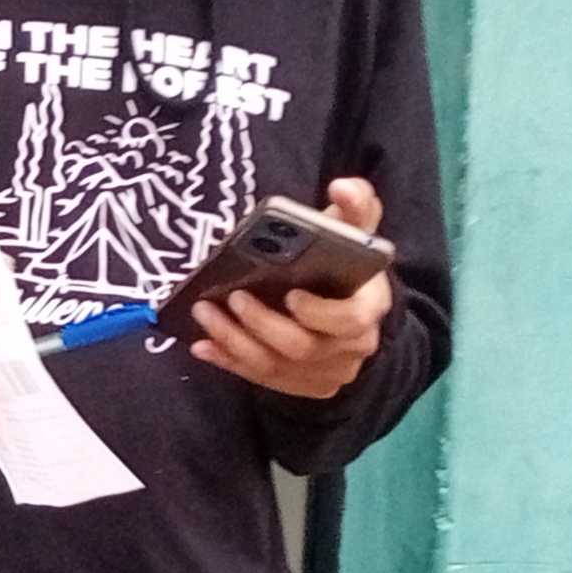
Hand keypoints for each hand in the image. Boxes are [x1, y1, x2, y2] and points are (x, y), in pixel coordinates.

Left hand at [185, 175, 392, 403]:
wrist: (352, 309)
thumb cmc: (345, 265)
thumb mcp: (355, 232)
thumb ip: (356, 206)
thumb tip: (343, 187)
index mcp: (368, 308)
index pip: (350, 320)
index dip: (319, 314)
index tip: (290, 295)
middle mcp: (352, 348)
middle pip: (303, 347)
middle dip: (262, 324)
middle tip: (231, 297)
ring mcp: (326, 372)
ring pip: (276, 366)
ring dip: (235, 341)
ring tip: (204, 313)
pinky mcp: (302, 385)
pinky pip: (262, 379)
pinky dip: (229, 362)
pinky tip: (202, 345)